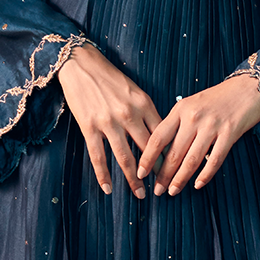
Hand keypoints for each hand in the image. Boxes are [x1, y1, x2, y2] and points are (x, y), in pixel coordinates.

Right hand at [58, 43, 161, 198]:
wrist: (81, 64)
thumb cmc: (110, 78)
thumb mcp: (136, 91)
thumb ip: (147, 113)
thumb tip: (161, 136)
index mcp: (144, 104)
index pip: (163, 135)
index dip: (172, 154)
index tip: (178, 169)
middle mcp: (129, 115)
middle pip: (148, 150)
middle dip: (158, 172)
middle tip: (164, 188)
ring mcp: (109, 123)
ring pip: (125, 158)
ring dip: (134, 180)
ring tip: (141, 194)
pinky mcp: (90, 127)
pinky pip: (98, 157)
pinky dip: (103, 175)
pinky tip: (108, 188)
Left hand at [137, 74, 259, 195]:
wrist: (248, 88)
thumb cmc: (218, 98)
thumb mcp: (191, 104)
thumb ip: (177, 123)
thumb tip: (162, 150)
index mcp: (180, 109)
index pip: (158, 137)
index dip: (147, 157)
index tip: (140, 172)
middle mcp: (193, 117)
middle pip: (173, 153)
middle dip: (163, 175)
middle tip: (158, 190)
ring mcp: (212, 126)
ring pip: (191, 160)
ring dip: (180, 179)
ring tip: (173, 191)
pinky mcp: (229, 133)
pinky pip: (214, 160)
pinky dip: (205, 175)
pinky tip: (198, 184)